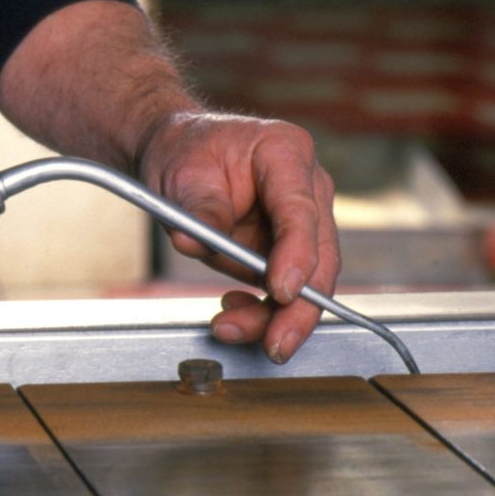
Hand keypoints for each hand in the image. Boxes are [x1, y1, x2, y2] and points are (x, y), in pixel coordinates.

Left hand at [136, 111, 339, 362]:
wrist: (175, 153)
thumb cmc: (183, 152)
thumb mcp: (180, 174)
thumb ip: (197, 210)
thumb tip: (197, 243)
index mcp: (285, 152)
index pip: (300, 212)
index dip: (295, 256)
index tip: (281, 291)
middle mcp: (305, 187)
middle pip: (319, 256)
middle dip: (299, 307)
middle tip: (275, 343)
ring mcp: (300, 219)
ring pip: (307, 281)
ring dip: (274, 315)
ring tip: (230, 327)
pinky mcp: (285, 247)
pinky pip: (285, 287)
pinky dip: (262, 308)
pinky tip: (234, 311)